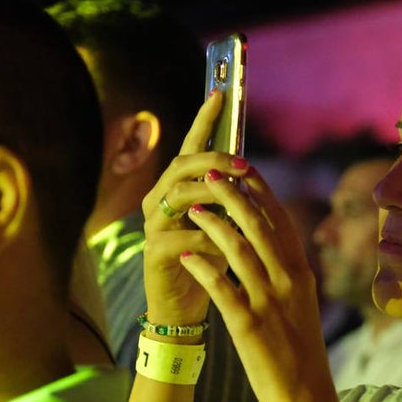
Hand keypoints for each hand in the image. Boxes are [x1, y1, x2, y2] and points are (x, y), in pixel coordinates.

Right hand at [142, 91, 245, 328]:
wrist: (185, 307)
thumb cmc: (208, 261)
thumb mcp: (224, 223)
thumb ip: (229, 196)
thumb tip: (247, 165)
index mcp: (177, 189)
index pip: (190, 147)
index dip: (204, 121)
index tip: (220, 94)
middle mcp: (159, 201)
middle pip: (182, 165)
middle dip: (214, 160)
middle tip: (243, 164)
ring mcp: (153, 225)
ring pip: (179, 195)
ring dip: (212, 196)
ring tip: (236, 200)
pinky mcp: (154, 252)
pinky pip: (181, 236)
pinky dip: (208, 237)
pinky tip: (226, 243)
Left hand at [178, 158, 334, 401]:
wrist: (306, 395)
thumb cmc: (300, 348)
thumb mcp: (301, 302)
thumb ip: (287, 271)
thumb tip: (271, 240)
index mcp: (301, 273)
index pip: (280, 221)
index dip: (260, 191)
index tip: (242, 168)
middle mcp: (288, 281)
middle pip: (259, 226)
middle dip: (233, 195)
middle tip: (211, 174)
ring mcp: (269, 302)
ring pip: (238, 251)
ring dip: (213, 224)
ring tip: (191, 208)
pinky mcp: (249, 326)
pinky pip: (222, 289)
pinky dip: (203, 268)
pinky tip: (186, 256)